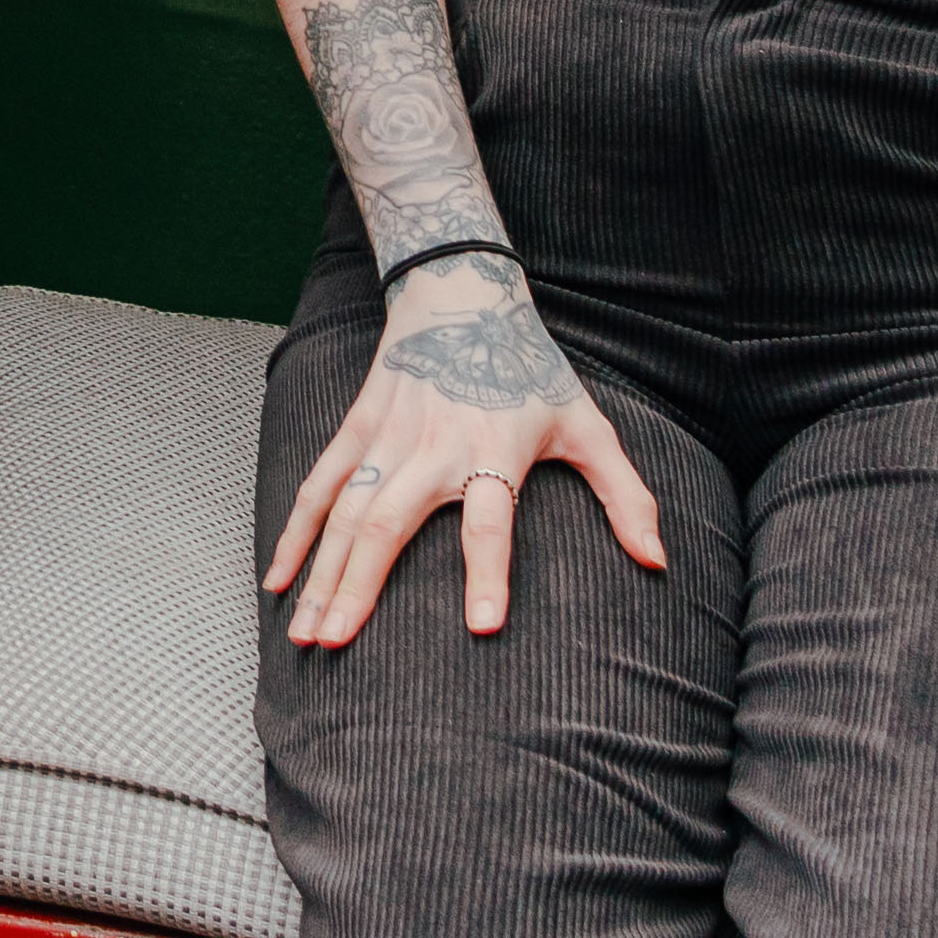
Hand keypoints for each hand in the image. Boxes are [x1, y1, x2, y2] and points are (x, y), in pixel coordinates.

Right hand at [262, 259, 670, 648]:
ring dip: (320, 573)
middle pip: (388, 522)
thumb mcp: (588, 426)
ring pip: (343, 512)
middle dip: (358, 586)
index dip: (489, 572)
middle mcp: (434, 447)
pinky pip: (318, 486)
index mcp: (494, 451)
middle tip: (337, 645)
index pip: (493, 519)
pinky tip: (278, 581)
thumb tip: (659, 562)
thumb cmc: (530, 370)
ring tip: (305, 631)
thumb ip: (625, 496)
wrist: (460, 292)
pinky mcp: (358, 429)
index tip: (483, 628)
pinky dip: (295, 534)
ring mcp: (387, 437)